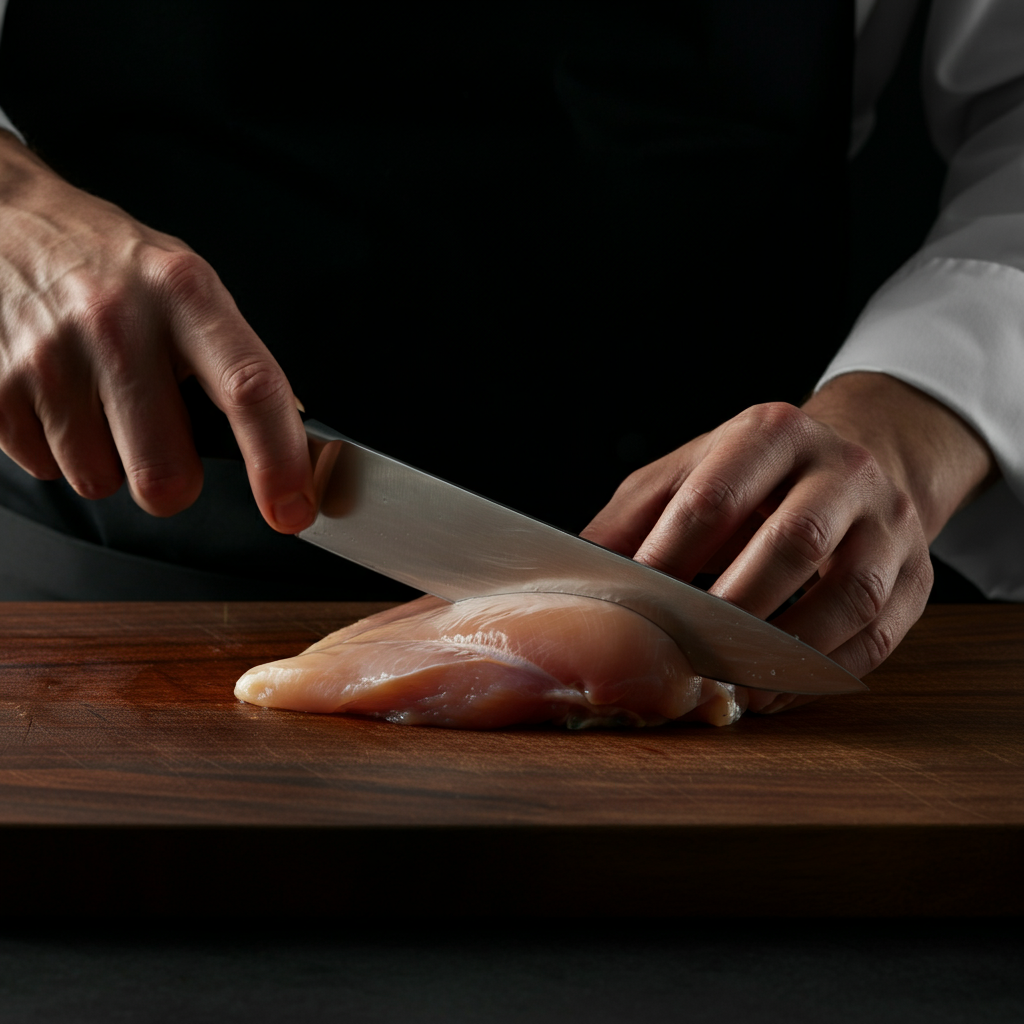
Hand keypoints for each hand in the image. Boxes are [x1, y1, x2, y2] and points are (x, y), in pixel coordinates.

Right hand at [0, 130, 314, 531]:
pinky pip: (46, 470)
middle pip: (166, 473)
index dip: (279, 462)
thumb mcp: (188, 289)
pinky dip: (60, 449)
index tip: (294, 509)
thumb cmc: (112, 268)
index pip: (250, 389)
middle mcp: (117, 323)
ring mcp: (49, 357)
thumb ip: (235, 363)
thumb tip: (291, 447)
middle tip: (166, 446)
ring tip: (100, 400)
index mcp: (184, 294)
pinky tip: (61, 398)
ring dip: (109, 461)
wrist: (6, 224)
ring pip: (101, 482)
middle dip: (174, 484)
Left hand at [582, 376, 996, 700]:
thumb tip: (575, 573)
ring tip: (731, 682)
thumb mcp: (688, 472)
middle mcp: (841, 469)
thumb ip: (632, 516)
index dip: (672, 556)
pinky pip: (879, 633)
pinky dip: (825, 671)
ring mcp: (889, 522)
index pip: (716, 496)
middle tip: (686, 654)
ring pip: (849, 593)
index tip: (637, 605)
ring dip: (787, 649)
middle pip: (792, 543)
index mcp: (771, 434)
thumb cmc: (754, 476)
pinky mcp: (917, 574)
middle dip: (735, 608)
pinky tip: (777, 691)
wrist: (861, 457)